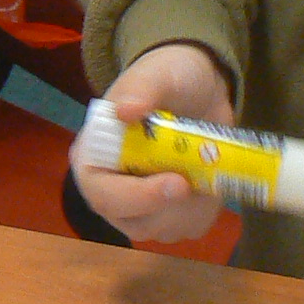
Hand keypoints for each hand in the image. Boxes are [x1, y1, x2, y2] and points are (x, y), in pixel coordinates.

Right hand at [73, 42, 233, 244]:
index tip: (177, 183)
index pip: (102, 194)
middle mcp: (111, 190)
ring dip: (194, 206)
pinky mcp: (170, 214)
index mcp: (92, 158)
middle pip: (135, 222)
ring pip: (165, 229)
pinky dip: (207, 209)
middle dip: (174, 206)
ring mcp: (142, 208)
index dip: (137, 197)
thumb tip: (125, 111)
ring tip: (206, 168)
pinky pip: (189, 227)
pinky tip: (210, 180)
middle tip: (200, 179)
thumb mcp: (154, 74)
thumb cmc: (165, 78)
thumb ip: (140, 90)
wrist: (198, 90)